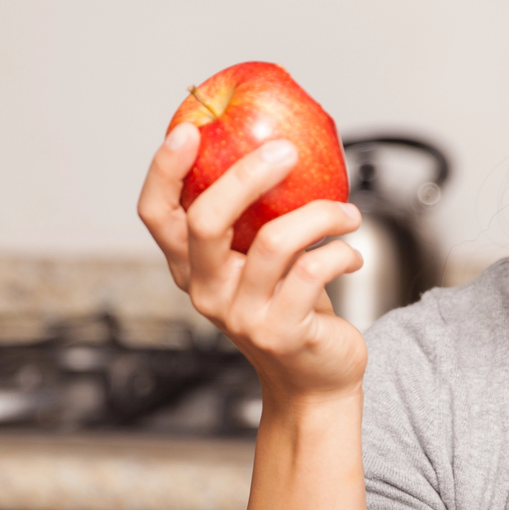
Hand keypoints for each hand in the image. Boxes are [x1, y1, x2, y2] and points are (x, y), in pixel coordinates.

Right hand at [137, 123, 366, 405]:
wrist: (316, 379)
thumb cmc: (291, 306)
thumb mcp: (260, 259)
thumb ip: (254, 216)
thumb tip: (275, 137)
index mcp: (190, 266)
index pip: (156, 215)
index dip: (164, 171)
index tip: (189, 130)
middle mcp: (206, 291)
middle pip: (206, 221)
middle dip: (246, 175)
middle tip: (286, 150)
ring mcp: (241, 316)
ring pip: (274, 241)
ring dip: (321, 214)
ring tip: (347, 213)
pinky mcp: (281, 332)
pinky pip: (313, 270)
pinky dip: (342, 251)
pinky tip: (352, 253)